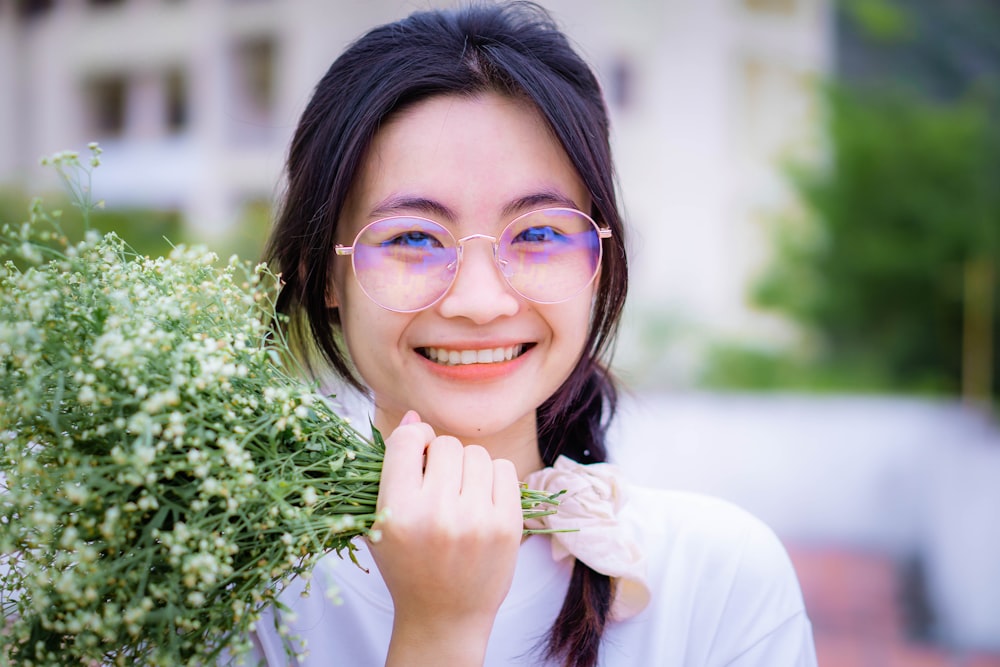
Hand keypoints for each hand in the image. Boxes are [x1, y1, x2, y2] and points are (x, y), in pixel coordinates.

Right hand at [369, 411, 522, 665]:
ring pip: (476, 454)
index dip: (414, 437)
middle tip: (439, 483)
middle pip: (445, 445)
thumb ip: (394, 469)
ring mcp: (476, 519)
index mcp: (398, 511)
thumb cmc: (407, 565)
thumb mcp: (382, 521)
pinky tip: (482, 500)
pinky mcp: (507, 525)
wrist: (443, 616)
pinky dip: (493, 478)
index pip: (407, 441)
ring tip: (460, 494)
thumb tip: (415, 417)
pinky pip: (504, 469)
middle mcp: (437, 514)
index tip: (418, 452)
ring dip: (468, 467)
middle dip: (441, 457)